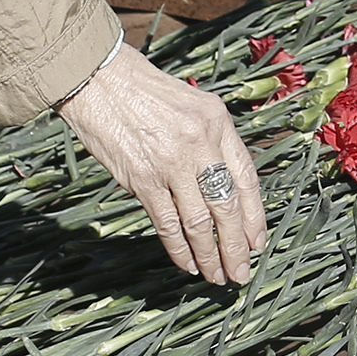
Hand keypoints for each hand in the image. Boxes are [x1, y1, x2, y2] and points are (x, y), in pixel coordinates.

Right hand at [58, 41, 268, 283]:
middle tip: (241, 271)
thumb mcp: (193, 105)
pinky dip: (180, 249)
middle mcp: (201, 143)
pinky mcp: (143, 179)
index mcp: (218, 122)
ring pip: (200, 222)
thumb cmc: (145, 92)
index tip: (257, 242)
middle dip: (237, 246)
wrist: (99, 80)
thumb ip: (211, 141)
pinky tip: (187, 264)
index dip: (255, 216)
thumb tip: (225, 188)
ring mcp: (172, 163)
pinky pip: (168, 224)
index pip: (247, 177)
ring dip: (210, 254)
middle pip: (228, 206)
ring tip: (217, 276)